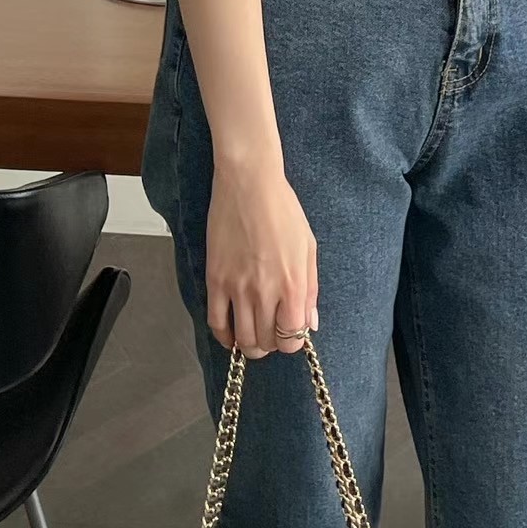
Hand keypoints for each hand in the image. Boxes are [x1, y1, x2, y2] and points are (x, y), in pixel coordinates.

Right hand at [205, 156, 318, 359]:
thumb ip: (310, 289)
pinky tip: (230, 333)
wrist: (249, 183)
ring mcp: (238, 287)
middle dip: (271, 343)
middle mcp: (266, 292)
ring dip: (249, 344)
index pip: (292, 338)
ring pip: (242, 339)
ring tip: (251, 334)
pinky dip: (223, 336)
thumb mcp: (308, 247)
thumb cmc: (282, 209)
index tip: (288, 333)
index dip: (291, 342)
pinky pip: (216, 322)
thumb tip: (311, 323)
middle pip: (266, 342)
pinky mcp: (216, 278)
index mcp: (293, 285)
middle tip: (269, 331)